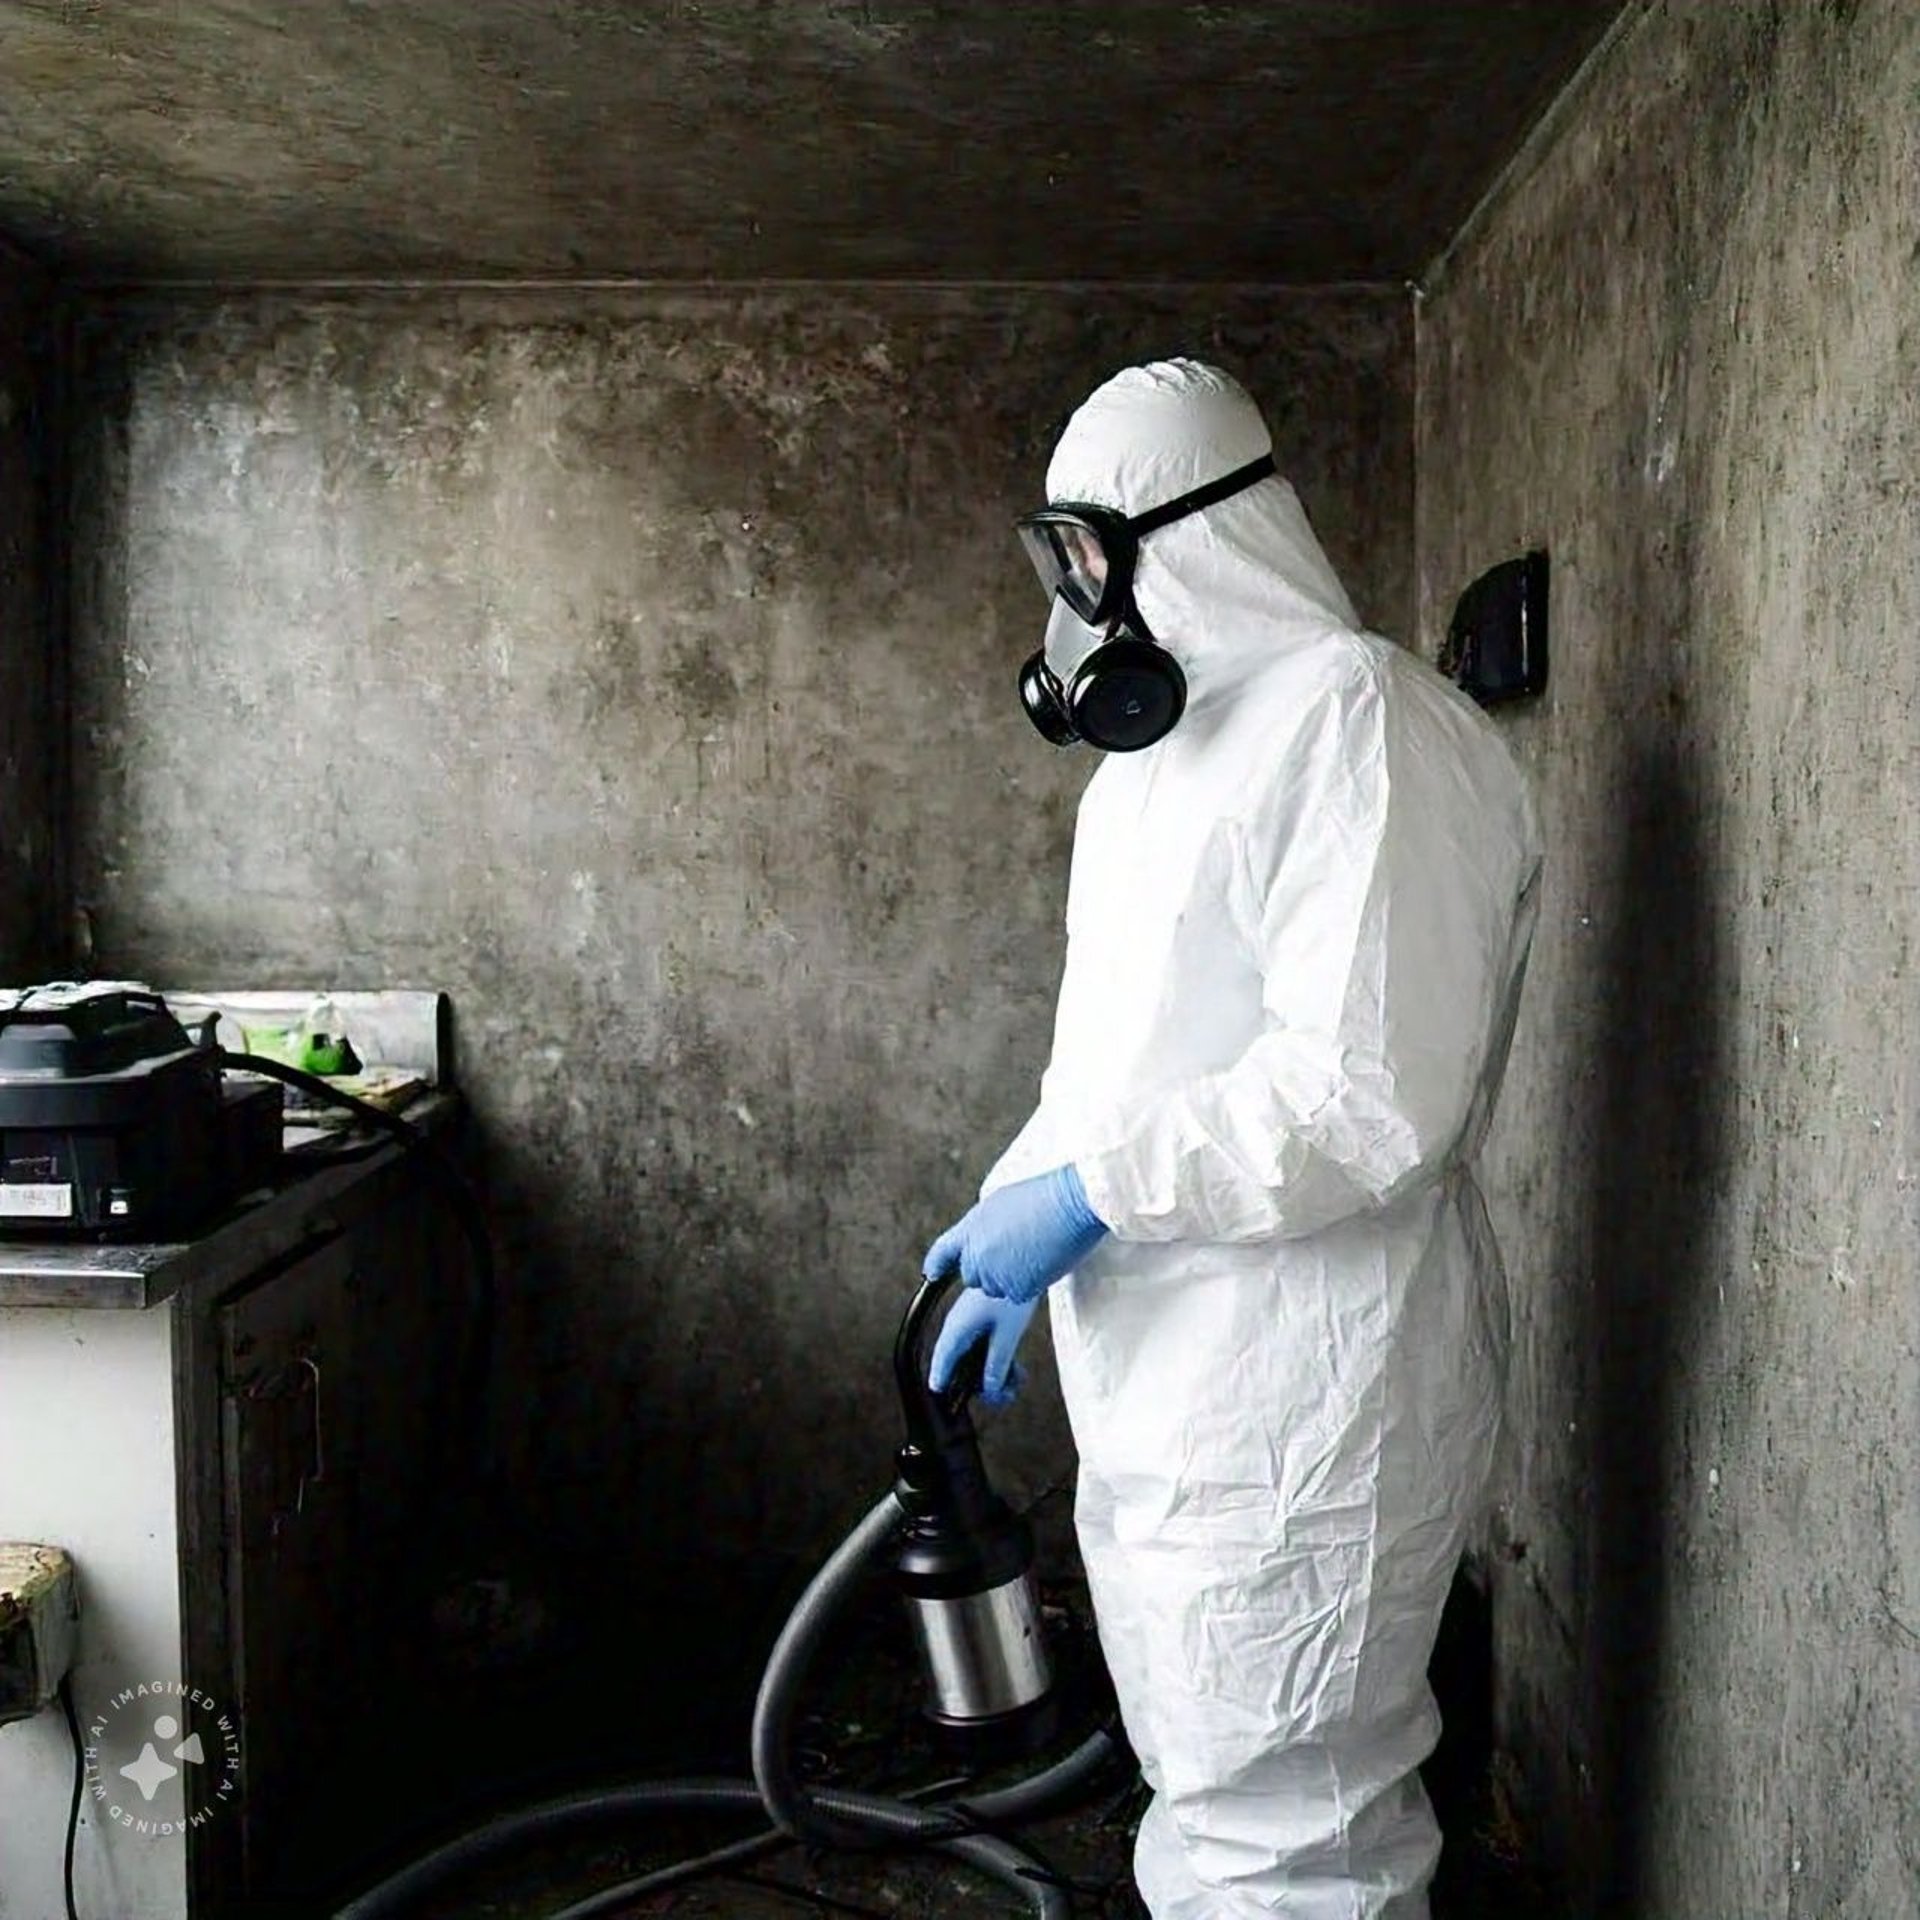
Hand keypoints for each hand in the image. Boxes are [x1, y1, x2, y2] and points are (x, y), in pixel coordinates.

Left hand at [922, 1166, 1107, 1304]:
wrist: (1070, 1203)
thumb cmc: (1044, 1196)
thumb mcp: (1001, 1203)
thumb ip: (985, 1228)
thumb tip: (984, 1244)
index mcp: (971, 1226)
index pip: (944, 1250)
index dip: (936, 1263)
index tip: (931, 1272)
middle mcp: (977, 1253)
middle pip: (972, 1275)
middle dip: (988, 1269)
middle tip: (1017, 1250)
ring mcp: (995, 1273)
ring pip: (996, 1287)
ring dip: (1010, 1277)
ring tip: (1034, 1251)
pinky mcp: (1017, 1288)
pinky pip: (1017, 1294)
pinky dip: (1029, 1284)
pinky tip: (1043, 1261)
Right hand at [929, 1292, 1036, 1406]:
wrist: (1024, 1260)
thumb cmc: (1013, 1292)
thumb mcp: (1008, 1333)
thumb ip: (997, 1363)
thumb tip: (989, 1387)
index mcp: (958, 1327)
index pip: (942, 1359)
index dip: (941, 1379)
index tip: (943, 1396)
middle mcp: (960, 1325)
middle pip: (961, 1365)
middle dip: (982, 1384)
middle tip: (1004, 1395)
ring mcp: (971, 1321)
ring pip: (975, 1357)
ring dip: (993, 1373)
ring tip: (1017, 1381)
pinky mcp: (983, 1318)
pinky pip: (984, 1347)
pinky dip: (998, 1360)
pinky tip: (1016, 1368)